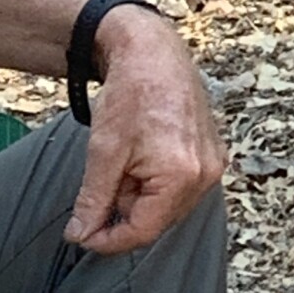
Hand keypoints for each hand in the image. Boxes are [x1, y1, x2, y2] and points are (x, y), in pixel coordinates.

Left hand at [67, 10, 226, 252]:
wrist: (154, 53)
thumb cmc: (131, 94)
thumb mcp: (104, 151)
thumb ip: (94, 200)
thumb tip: (80, 235)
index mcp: (182, 176)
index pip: (143, 231)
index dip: (108, 240)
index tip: (81, 235)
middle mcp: (206, 175)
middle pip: (158, 220)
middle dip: (125, 210)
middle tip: (101, 182)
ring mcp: (213, 164)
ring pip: (168, 204)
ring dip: (140, 195)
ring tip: (124, 161)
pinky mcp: (212, 155)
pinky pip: (180, 186)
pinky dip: (155, 181)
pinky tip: (142, 155)